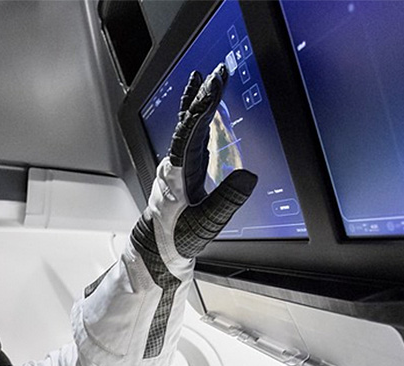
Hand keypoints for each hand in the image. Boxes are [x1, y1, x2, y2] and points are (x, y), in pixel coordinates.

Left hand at [134, 63, 257, 276]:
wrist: (155, 254)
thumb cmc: (174, 241)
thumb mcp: (204, 225)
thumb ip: (226, 201)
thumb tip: (248, 176)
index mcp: (178, 174)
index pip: (190, 132)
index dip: (202, 108)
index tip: (213, 86)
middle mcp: (175, 167)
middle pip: (188, 123)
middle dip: (202, 96)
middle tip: (216, 73)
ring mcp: (178, 170)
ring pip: (188, 130)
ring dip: (198, 106)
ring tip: (206, 83)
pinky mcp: (183, 175)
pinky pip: (192, 142)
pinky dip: (199, 124)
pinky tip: (205, 118)